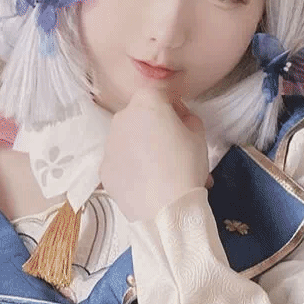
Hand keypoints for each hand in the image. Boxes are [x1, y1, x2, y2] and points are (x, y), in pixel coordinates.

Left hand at [101, 88, 211, 224]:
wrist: (166, 210)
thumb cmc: (186, 167)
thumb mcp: (199, 135)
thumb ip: (188, 118)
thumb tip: (178, 118)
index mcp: (146, 103)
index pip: (161, 94)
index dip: (175, 105)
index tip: (183, 121)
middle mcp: (122, 118)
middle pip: (140, 116)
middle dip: (155, 127)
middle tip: (173, 149)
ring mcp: (109, 144)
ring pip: (128, 139)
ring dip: (141, 147)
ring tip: (160, 171)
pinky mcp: (104, 169)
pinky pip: (120, 162)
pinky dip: (131, 169)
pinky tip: (146, 184)